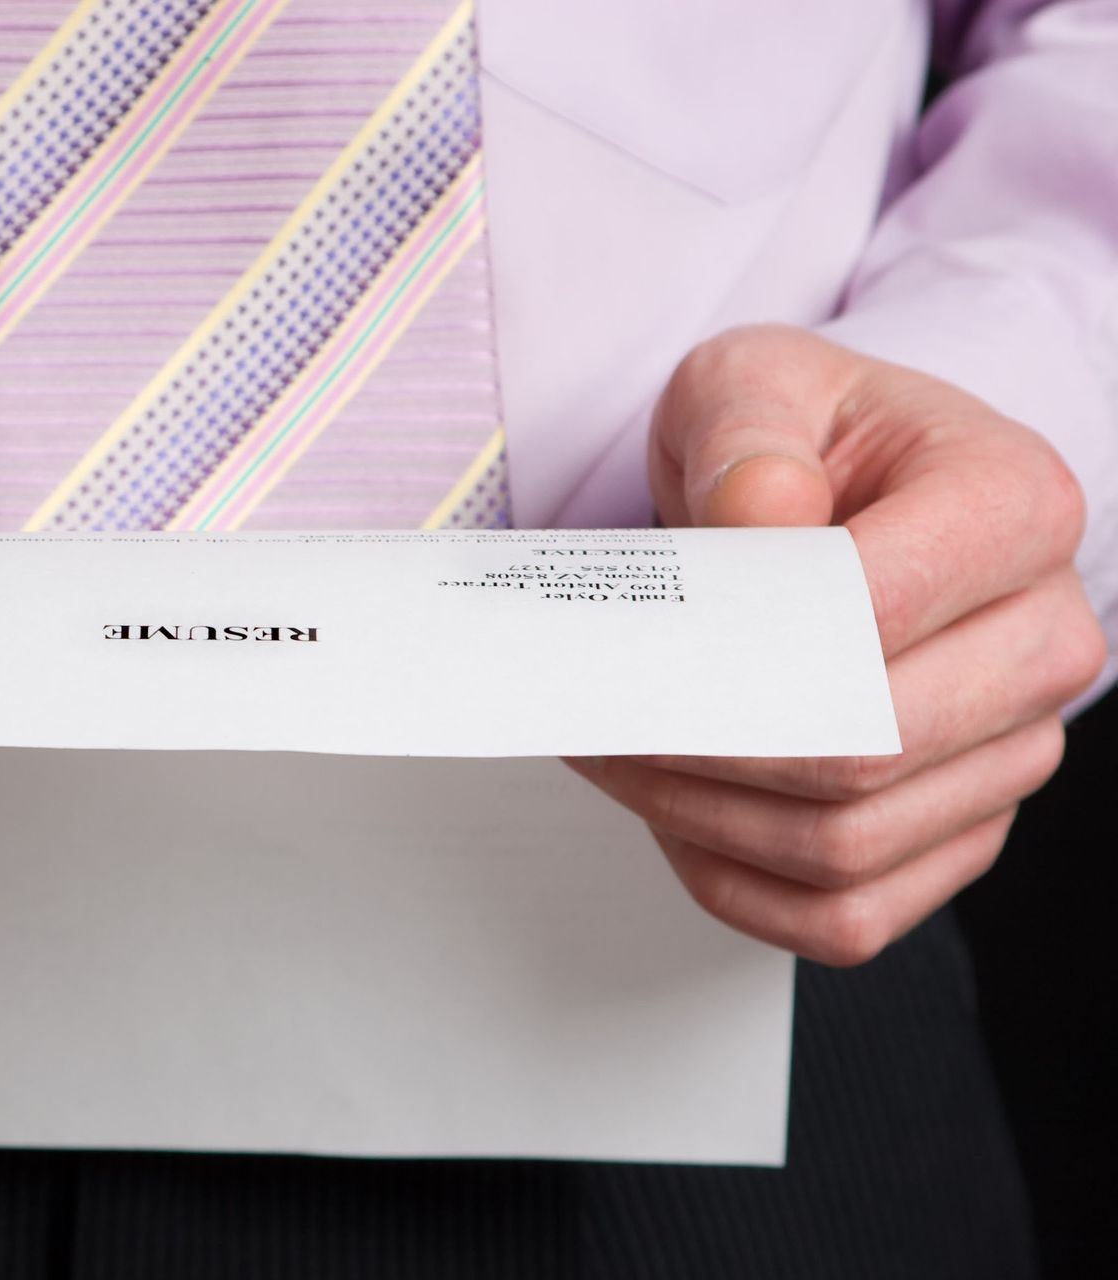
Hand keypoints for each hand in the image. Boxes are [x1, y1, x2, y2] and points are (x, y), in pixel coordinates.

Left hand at [567, 326, 1105, 965]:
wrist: (836, 495)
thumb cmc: (801, 443)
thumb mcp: (752, 380)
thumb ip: (749, 423)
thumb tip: (757, 505)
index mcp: (1017, 506)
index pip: (875, 615)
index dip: (733, 649)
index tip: (630, 649)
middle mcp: (1044, 639)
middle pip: (862, 751)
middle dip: (697, 744)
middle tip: (594, 709)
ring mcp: (1013, 750)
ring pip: (844, 847)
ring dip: (694, 815)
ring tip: (613, 750)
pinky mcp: (960, 832)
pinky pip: (847, 917)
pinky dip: (737, 882)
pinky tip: (674, 815)